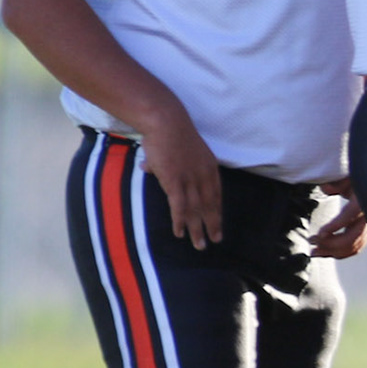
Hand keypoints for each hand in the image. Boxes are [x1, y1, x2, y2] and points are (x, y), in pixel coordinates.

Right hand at [137, 109, 222, 248]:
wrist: (166, 122)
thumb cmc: (168, 131)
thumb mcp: (177, 148)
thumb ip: (166, 162)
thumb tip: (147, 168)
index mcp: (209, 168)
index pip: (216, 194)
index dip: (217, 211)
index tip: (219, 224)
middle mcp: (204, 176)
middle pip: (210, 205)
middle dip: (213, 225)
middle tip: (215, 241)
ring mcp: (190, 180)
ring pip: (196, 210)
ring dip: (198, 229)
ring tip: (200, 245)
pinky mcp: (175, 182)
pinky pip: (179, 207)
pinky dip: (180, 221)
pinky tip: (180, 233)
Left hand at [310, 178, 366, 258]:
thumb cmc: (359, 180)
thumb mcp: (347, 177)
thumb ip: (336, 183)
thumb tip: (325, 189)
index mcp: (363, 202)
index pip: (349, 216)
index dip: (334, 227)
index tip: (319, 234)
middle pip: (351, 238)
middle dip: (329, 244)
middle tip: (312, 242)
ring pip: (354, 246)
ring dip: (333, 252)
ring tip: (315, 252)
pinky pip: (357, 247)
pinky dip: (342, 253)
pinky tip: (328, 253)